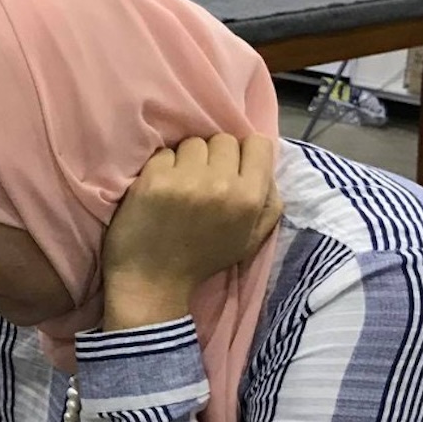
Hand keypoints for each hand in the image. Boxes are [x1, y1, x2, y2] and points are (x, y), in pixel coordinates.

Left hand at [101, 133, 281, 330]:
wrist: (153, 282)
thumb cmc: (203, 259)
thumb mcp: (251, 239)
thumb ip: (268, 202)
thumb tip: (265, 166)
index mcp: (250, 198)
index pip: (258, 143)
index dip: (244, 153)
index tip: (231, 169)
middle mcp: (221, 184)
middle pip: (223, 140)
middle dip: (213, 156)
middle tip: (202, 180)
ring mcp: (186, 180)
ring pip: (192, 143)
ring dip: (186, 159)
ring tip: (180, 185)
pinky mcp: (154, 180)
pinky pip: (164, 153)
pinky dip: (161, 167)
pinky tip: (160, 190)